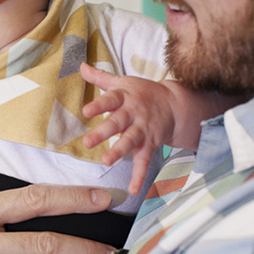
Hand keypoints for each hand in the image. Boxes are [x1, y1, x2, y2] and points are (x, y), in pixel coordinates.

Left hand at [81, 63, 174, 194]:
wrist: (175, 104)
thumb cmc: (142, 93)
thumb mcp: (122, 82)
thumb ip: (100, 77)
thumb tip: (79, 65)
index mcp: (124, 98)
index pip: (110, 100)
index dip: (98, 105)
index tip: (86, 111)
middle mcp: (133, 114)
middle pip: (117, 123)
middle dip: (103, 133)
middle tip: (88, 142)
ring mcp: (143, 130)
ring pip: (130, 142)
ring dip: (119, 152)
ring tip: (106, 161)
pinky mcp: (150, 144)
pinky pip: (144, 161)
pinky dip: (139, 175)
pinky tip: (133, 188)